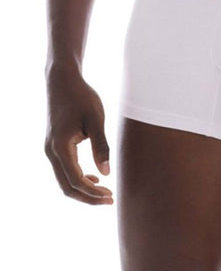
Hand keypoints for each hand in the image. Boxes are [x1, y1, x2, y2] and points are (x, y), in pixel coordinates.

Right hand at [44, 65, 113, 204]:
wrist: (63, 81)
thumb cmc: (81, 97)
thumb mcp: (96, 119)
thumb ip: (101, 146)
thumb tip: (107, 173)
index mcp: (61, 147)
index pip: (76, 181)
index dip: (93, 193)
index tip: (111, 196)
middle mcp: (51, 152)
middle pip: (67, 187)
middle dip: (88, 197)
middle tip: (110, 199)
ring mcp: (50, 149)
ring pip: (64, 180)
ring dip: (83, 189)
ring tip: (105, 191)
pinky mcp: (54, 145)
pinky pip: (64, 170)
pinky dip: (78, 178)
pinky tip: (94, 176)